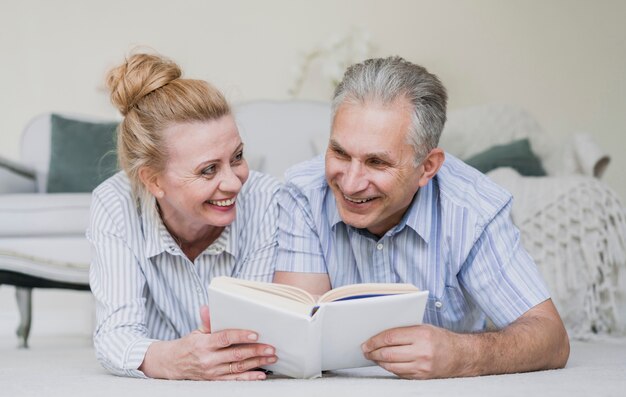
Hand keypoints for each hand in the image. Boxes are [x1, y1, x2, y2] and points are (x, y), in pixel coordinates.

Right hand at [140, 305, 276, 379]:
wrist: (173, 364)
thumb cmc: (188, 345)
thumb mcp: (196, 332)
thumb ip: (207, 321)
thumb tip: (207, 307)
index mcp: (203, 344)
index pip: (225, 339)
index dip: (240, 336)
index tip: (255, 334)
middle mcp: (208, 359)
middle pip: (235, 355)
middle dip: (255, 351)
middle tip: (270, 347)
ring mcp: (212, 372)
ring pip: (238, 368)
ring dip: (257, 363)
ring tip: (271, 358)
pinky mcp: (215, 380)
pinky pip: (235, 380)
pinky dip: (249, 378)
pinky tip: (261, 374)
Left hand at [361, 324, 461, 378]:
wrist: (461, 355)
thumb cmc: (440, 338)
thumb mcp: (424, 327)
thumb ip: (404, 330)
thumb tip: (380, 335)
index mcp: (421, 335)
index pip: (390, 338)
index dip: (375, 341)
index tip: (366, 342)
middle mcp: (422, 351)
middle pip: (389, 354)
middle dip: (373, 352)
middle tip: (366, 350)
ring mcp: (422, 366)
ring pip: (392, 366)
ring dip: (379, 362)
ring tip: (373, 357)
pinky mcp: (422, 376)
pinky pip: (400, 373)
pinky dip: (389, 368)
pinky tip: (385, 363)